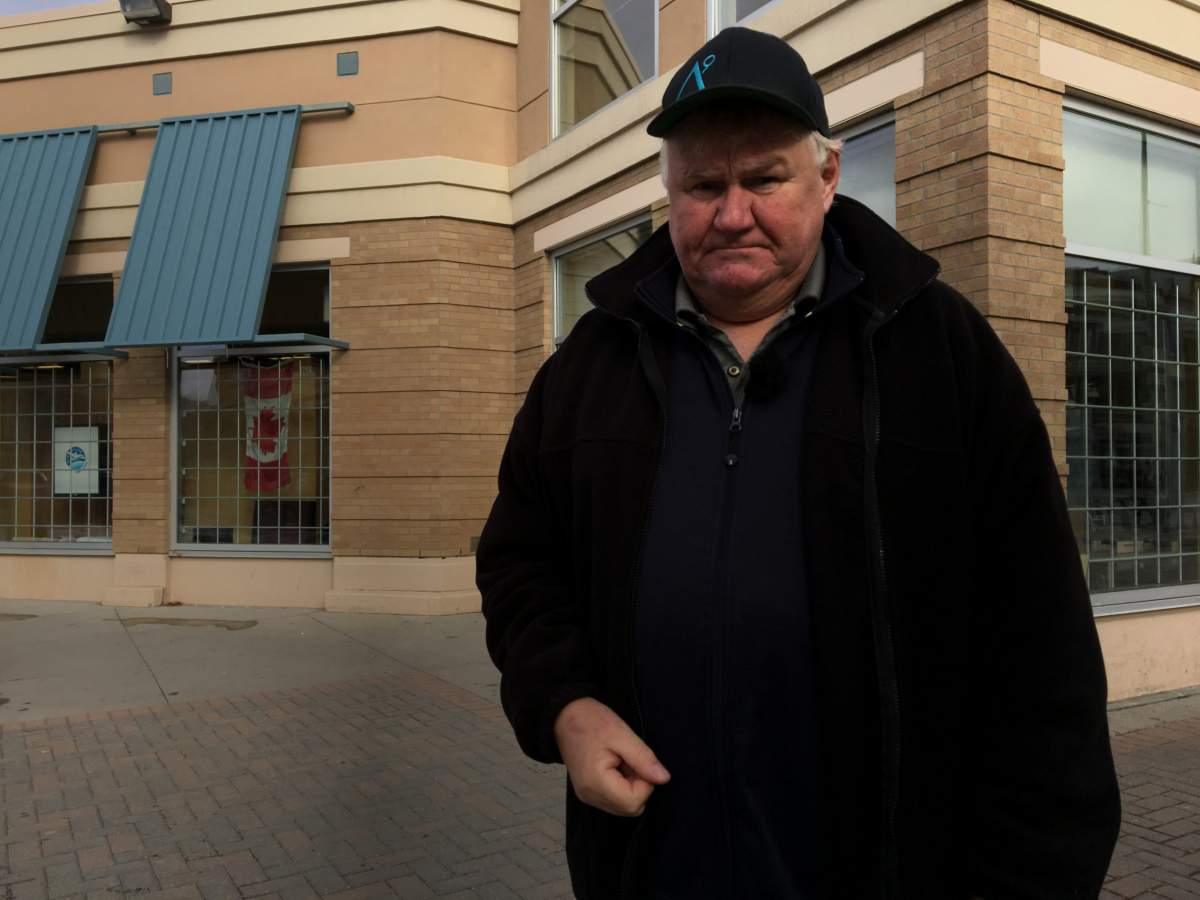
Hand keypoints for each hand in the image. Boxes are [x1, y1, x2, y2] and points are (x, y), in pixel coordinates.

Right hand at [554, 697, 670, 816]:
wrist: (565, 716)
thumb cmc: (592, 722)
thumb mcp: (621, 734)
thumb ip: (643, 759)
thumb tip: (664, 779)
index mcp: (596, 784)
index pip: (634, 802)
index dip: (644, 782)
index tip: (636, 760)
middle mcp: (590, 797)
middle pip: (630, 808)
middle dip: (638, 785)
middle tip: (628, 759)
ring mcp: (587, 796)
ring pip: (623, 805)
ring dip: (630, 785)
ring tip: (620, 761)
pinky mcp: (588, 793)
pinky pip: (614, 799)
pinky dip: (621, 786)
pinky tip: (614, 766)